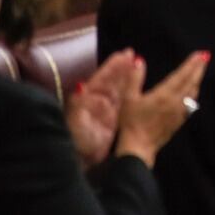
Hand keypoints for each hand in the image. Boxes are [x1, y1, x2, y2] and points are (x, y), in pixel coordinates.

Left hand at [66, 49, 134, 167]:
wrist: (79, 160)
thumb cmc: (76, 140)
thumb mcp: (76, 122)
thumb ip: (79, 104)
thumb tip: (81, 85)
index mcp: (90, 98)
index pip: (104, 77)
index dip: (114, 65)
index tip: (125, 54)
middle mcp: (99, 100)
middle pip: (113, 80)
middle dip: (122, 67)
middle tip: (132, 54)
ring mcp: (107, 110)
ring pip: (120, 89)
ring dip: (128, 77)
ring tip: (137, 64)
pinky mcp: (115, 120)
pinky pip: (125, 102)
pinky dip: (132, 92)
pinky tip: (139, 88)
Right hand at [113, 50, 208, 166]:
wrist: (138, 148)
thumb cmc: (131, 122)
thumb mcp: (128, 98)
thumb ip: (134, 78)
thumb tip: (139, 60)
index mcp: (164, 94)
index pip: (182, 75)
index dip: (191, 64)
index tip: (200, 54)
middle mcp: (175, 102)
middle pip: (191, 82)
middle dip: (199, 69)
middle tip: (205, 57)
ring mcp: (179, 112)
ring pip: (193, 93)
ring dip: (197, 80)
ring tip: (200, 70)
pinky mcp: (179, 121)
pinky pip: (191, 103)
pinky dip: (194, 93)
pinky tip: (193, 92)